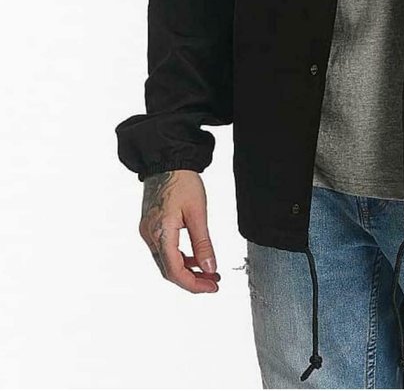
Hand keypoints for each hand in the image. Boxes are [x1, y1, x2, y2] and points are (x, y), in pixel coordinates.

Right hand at [139, 169, 220, 292]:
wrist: (166, 159)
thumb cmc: (182, 180)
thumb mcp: (198, 212)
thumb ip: (203, 243)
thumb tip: (209, 268)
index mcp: (161, 232)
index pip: (175, 271)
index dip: (194, 284)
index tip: (212, 287)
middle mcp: (149, 235)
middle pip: (168, 270)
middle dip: (192, 279)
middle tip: (213, 282)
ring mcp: (147, 231)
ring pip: (165, 262)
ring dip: (186, 269)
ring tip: (209, 271)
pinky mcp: (149, 226)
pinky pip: (163, 250)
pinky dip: (179, 257)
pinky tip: (195, 257)